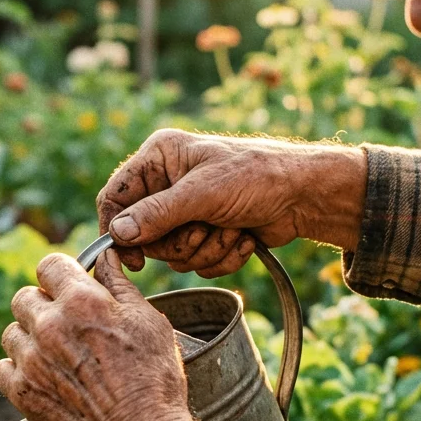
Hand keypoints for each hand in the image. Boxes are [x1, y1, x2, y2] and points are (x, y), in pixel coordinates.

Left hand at [0, 250, 191, 420]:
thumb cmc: (153, 382)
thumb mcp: (149, 322)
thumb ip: (121, 285)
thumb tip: (106, 257)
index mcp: (82, 301)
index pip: (50, 265)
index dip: (61, 274)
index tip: (68, 287)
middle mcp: (50, 326)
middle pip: (24, 297)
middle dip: (43, 305)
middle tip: (65, 326)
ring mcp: (31, 360)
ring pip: (11, 332)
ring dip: (29, 339)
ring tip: (56, 356)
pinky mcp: (21, 392)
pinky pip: (1, 367)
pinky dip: (17, 370)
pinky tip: (41, 376)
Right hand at [96, 129, 367, 276]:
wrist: (305, 196)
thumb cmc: (257, 177)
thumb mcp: (202, 193)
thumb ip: (157, 214)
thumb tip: (117, 234)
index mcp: (159, 158)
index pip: (115, 197)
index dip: (118, 229)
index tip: (134, 259)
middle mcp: (167, 183)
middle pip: (144, 235)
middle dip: (182, 241)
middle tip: (206, 228)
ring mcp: (186, 211)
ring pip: (173, 255)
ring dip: (206, 249)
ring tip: (232, 229)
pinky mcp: (205, 234)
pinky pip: (196, 263)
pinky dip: (221, 256)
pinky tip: (243, 238)